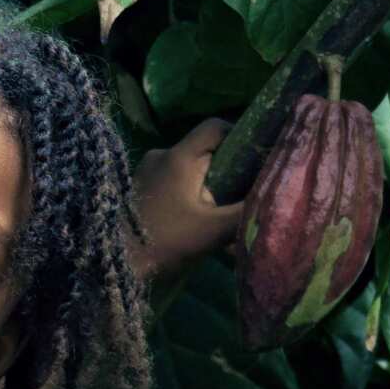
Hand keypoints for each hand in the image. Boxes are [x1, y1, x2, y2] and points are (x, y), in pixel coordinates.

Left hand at [127, 118, 245, 279]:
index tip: (257, 157)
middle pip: (204, 151)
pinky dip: (188, 196)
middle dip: (226, 171)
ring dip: (207, 188)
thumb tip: (277, 201)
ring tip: (221, 214)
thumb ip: (246, 213)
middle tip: (244, 194)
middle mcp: (160, 155)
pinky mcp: (138, 187)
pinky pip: (172, 182)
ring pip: (188, 169)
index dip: (240, 135)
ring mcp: (145, 171)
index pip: (214, 127)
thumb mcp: (212, 230)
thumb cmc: (164, 241)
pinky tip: (197, 221)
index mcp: (179, 156)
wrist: (112, 261)